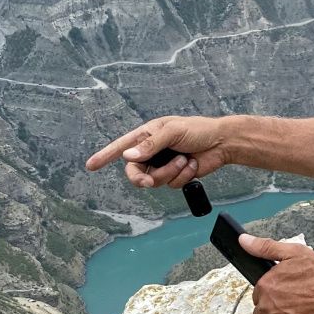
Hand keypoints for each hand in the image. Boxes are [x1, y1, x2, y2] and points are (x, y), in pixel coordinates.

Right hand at [85, 115, 232, 189]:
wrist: (222, 143)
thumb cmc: (198, 130)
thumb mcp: (172, 132)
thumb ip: (150, 145)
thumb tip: (128, 156)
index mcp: (147, 136)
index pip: (121, 146)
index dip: (105, 156)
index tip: (91, 165)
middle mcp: (152, 151)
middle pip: (135, 172)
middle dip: (143, 179)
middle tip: (150, 182)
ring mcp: (163, 164)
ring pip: (155, 180)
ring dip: (171, 172)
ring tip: (185, 159)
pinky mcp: (175, 175)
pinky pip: (171, 184)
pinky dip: (183, 176)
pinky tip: (192, 164)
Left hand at [241, 234, 313, 313]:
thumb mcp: (294, 253)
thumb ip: (265, 247)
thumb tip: (244, 240)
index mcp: (265, 285)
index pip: (258, 294)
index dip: (271, 293)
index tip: (285, 292)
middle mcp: (266, 304)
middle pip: (261, 311)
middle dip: (273, 309)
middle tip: (293, 304)